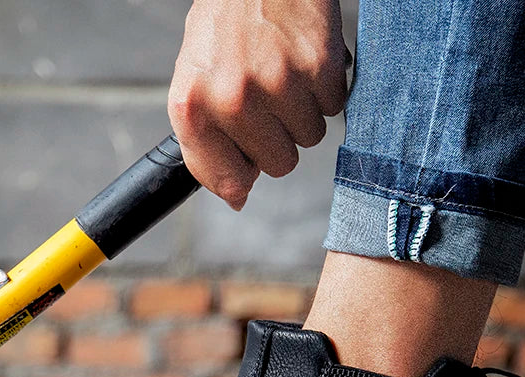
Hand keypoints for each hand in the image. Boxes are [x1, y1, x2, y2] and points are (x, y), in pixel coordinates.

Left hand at [168, 0, 348, 209]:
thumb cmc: (223, 27)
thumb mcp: (194, 82)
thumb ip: (207, 145)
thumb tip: (238, 199)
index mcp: (191, 108)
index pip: (227, 180)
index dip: (243, 172)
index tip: (247, 155)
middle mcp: (231, 99)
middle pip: (277, 166)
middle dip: (277, 138)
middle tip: (266, 98)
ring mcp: (277, 83)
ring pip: (309, 139)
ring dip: (302, 114)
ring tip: (283, 74)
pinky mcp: (318, 66)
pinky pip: (333, 108)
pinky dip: (324, 89)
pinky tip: (303, 61)